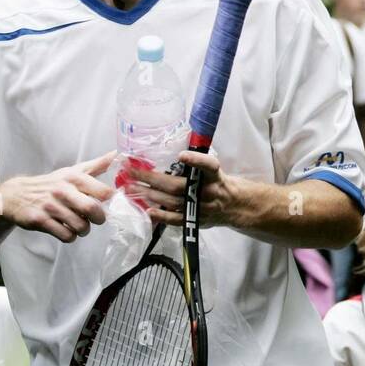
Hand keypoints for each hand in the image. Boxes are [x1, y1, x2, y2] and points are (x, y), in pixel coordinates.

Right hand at [0, 152, 114, 242]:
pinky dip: (70, 237)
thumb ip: (96, 165)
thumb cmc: (51, 184)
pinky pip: (65, 235)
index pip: (102, 191)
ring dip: (84, 230)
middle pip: (91, 209)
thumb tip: (116, 154)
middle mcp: (62, 190)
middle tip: (96, 219)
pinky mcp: (40, 220)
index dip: (110, 201)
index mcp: (73, 178)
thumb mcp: (72, 171)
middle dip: (99, 219)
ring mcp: (50, 206)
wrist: (16, 195)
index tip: (108, 204)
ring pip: (80, 226)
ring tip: (80, 226)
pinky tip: (67, 231)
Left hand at [128, 150, 243, 228]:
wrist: (234, 206)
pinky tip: (147, 210)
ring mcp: (202, 208)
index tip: (181, 155)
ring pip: (172, 201)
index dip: (196, 161)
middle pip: (177, 186)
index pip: (209, 165)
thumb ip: (196, 162)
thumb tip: (172, 144)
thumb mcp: (213, 169)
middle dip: (151, 178)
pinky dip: (162, 215)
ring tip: (130, 187)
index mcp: (215, 175)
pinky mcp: (196, 221)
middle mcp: (209, 191)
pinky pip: (177, 219)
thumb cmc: (217, 182)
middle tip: (130, 171)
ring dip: (149, 194)